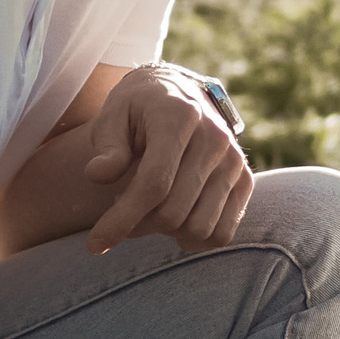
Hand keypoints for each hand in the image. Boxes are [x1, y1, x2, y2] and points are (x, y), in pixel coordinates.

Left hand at [79, 67, 252, 254]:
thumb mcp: (113, 114)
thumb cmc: (139, 109)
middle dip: (137, 225)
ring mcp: (234, 161)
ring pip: (198, 228)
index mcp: (180, 116)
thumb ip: (107, 145)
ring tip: (147, 209)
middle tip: (120, 209)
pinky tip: (173, 223)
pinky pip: (221, 233)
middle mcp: (215, 138)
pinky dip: (194, 239)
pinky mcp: (244, 180)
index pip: (154, 182)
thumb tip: (98, 175)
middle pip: (174, 211)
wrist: (180, 94)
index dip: (122, 218)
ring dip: (164, 232)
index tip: (95, 244)